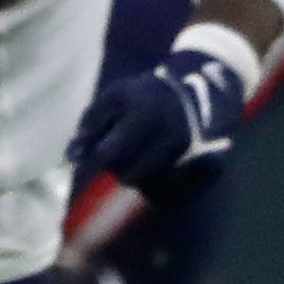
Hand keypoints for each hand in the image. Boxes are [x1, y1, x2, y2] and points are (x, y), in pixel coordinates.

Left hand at [69, 47, 246, 193]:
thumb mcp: (116, 97)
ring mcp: (195, 154)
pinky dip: (163, 191)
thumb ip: (91, 123)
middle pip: (130, 177)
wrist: (205, 88)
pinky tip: (161, 172)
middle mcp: (173, 136)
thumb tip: (71, 156)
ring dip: (141, 183)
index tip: (92, 162)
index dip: (94, 163)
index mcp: (146, 115)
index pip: (108, 154)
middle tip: (124, 158)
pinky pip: (176, 196)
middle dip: (121, 172)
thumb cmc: (148, 95)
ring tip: (143, 163)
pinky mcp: (211, 168)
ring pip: (153, 190)